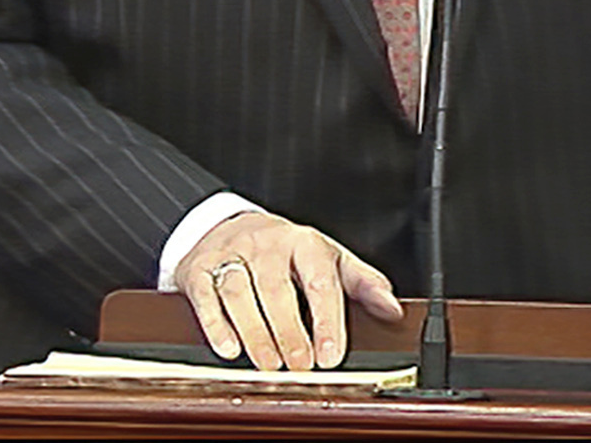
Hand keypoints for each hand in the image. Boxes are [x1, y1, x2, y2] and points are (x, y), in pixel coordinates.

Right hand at [176, 210, 401, 370]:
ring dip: (256, 333)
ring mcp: (231, 254)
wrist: (226, 225)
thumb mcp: (328, 258)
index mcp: (305, 242)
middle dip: (289, 331)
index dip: (326, 320)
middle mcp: (267, 244)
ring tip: (270, 364)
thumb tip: (391, 309)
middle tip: (300, 365)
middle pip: (276, 288)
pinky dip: (216, 325)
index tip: (330, 355)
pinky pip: (206, 296)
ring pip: (240, 292)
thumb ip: (361, 283)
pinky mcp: (200, 268)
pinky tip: (230, 349)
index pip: (320, 280)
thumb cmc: (285, 250)